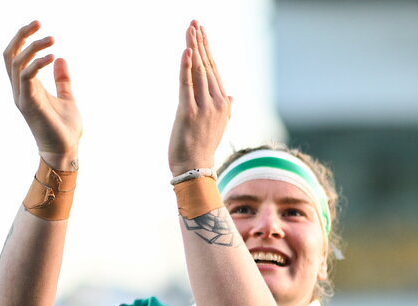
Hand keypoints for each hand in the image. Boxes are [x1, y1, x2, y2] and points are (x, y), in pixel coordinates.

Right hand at [3, 22, 81, 169]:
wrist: (66, 152)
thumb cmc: (66, 129)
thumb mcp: (67, 98)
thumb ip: (62, 80)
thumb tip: (61, 59)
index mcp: (27, 86)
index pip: (16, 55)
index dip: (23, 38)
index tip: (38, 26)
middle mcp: (20, 89)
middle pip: (10, 54)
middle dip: (22, 35)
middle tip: (38, 23)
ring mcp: (22, 96)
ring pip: (17, 62)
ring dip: (33, 47)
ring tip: (52, 39)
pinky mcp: (28, 104)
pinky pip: (27, 76)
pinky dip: (37, 64)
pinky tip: (52, 57)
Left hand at [169, 21, 231, 176]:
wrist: (194, 169)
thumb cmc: (202, 148)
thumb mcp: (217, 126)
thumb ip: (225, 108)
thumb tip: (231, 95)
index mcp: (223, 105)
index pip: (214, 71)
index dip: (208, 50)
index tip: (202, 32)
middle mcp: (216, 104)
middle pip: (207, 67)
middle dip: (201, 43)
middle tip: (194, 22)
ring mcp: (203, 108)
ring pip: (199, 72)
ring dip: (194, 48)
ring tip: (190, 29)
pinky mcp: (188, 113)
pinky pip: (187, 85)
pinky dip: (186, 67)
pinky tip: (186, 51)